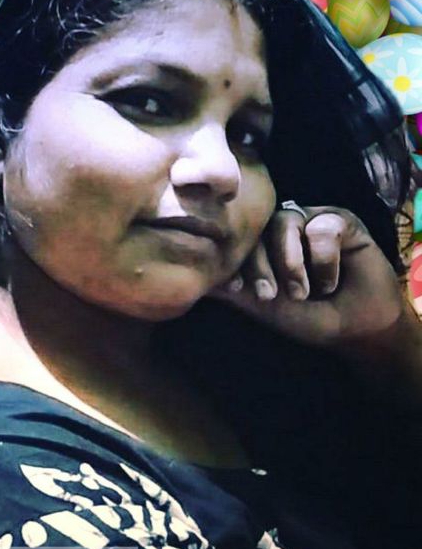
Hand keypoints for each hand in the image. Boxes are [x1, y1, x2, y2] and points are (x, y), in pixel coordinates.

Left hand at [208, 205, 408, 349]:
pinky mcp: (340, 220)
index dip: (237, 262)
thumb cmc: (307, 318)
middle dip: (261, 264)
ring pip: (285, 222)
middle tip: (270, 296)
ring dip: (291, 262)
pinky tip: (331, 282)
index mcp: (259, 245)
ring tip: (303, 292)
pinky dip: (325, 260)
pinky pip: (323, 227)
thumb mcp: (263, 306)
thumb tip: (194, 278)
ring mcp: (309, 221)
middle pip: (258, 227)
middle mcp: (281, 229)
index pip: (238, 238)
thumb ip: (232, 288)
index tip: (241, 291)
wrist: (354, 329)